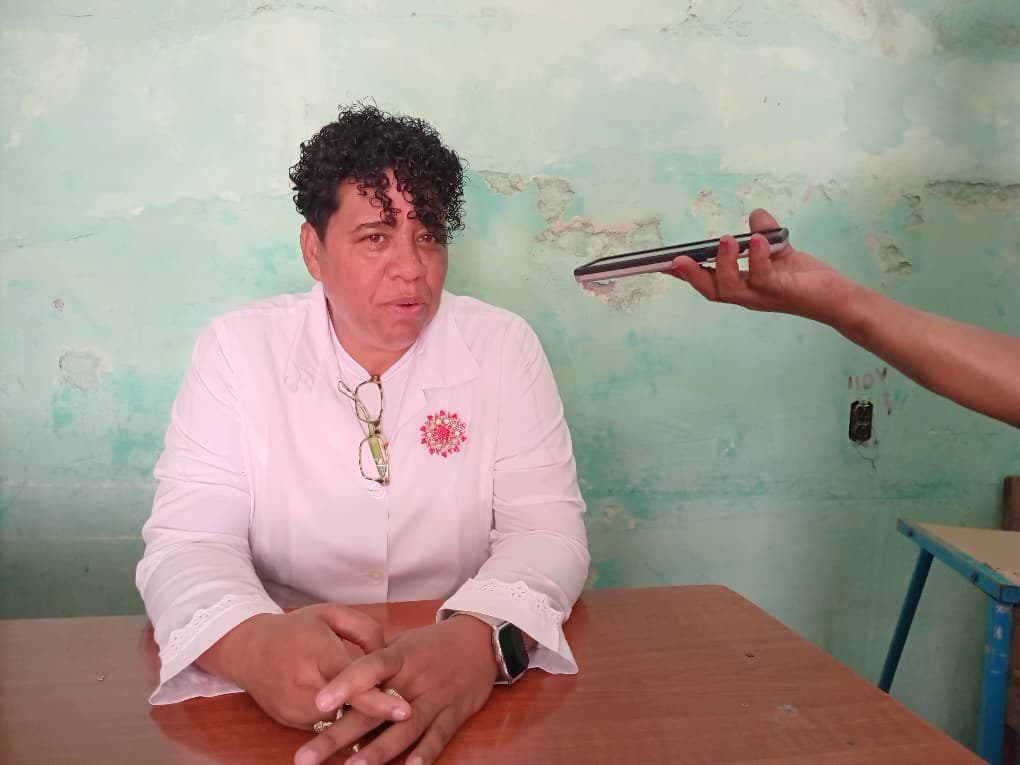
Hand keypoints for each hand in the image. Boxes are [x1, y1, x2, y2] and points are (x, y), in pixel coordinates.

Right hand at [196, 604, 411, 728]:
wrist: (247, 648)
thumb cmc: (295, 628)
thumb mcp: (331, 615)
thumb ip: (365, 630)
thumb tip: (387, 656)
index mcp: (320, 656)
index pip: (355, 685)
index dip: (381, 701)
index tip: (406, 712)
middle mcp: (307, 688)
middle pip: (351, 708)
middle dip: (376, 709)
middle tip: (402, 707)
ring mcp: (297, 710)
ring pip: (340, 720)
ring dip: (357, 713)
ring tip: (370, 697)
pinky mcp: (290, 723)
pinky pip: (325, 724)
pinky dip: (338, 716)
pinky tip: (343, 702)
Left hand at [294, 615, 499, 764]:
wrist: (480, 639)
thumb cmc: (433, 643)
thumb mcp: (402, 642)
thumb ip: (375, 663)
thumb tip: (336, 678)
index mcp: (399, 656)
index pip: (369, 668)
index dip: (345, 684)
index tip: (318, 703)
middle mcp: (414, 678)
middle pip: (375, 708)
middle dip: (339, 735)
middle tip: (307, 758)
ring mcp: (435, 697)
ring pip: (405, 727)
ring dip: (378, 751)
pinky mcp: (454, 713)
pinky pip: (438, 735)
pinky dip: (426, 752)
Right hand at [669, 208, 855, 324]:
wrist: (839, 299)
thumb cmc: (808, 280)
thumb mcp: (780, 250)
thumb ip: (764, 233)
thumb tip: (754, 214)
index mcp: (743, 287)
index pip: (709, 282)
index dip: (685, 275)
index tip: (663, 263)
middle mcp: (749, 295)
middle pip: (712, 290)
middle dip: (692, 276)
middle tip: (676, 260)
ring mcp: (764, 296)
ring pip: (732, 287)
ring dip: (724, 263)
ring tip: (724, 240)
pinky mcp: (782, 292)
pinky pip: (764, 277)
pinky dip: (757, 257)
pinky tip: (756, 239)